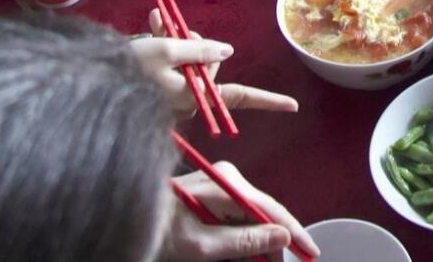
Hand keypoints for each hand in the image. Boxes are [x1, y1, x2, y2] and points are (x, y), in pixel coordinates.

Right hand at [133, 10, 300, 117]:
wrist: (83, 79)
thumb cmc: (125, 67)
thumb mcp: (165, 49)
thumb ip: (199, 49)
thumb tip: (228, 51)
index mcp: (193, 97)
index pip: (238, 97)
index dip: (267, 101)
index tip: (294, 108)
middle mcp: (186, 100)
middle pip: (208, 65)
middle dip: (193, 41)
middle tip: (166, 23)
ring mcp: (170, 96)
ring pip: (187, 59)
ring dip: (173, 38)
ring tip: (151, 25)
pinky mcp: (155, 88)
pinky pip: (169, 62)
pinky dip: (160, 43)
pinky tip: (147, 28)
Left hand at [161, 163, 316, 260]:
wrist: (120, 218)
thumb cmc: (157, 233)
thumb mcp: (201, 247)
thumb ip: (244, 241)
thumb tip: (282, 236)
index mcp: (226, 184)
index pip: (271, 209)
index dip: (294, 233)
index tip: (312, 252)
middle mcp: (227, 177)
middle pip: (264, 213)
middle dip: (274, 242)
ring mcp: (220, 183)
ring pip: (252, 217)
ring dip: (257, 242)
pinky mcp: (212, 192)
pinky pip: (237, 216)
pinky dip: (242, 237)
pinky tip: (244, 254)